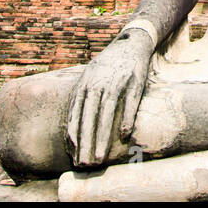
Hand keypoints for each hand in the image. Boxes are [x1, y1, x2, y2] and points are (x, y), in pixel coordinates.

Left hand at [66, 31, 152, 167]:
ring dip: (102, 137)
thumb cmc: (107, 67)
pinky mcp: (135, 81)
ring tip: (99, 158)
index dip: (73, 135)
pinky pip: (130, 103)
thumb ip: (81, 100)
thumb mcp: (89, 77)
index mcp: (85, 83)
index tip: (72, 155)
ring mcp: (117, 81)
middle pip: (89, 117)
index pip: (76, 113)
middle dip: (85, 142)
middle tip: (83, 164)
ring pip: (107, 113)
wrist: (131, 43)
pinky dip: (126, 118)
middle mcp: (98, 83)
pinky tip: (124, 136)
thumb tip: (72, 129)